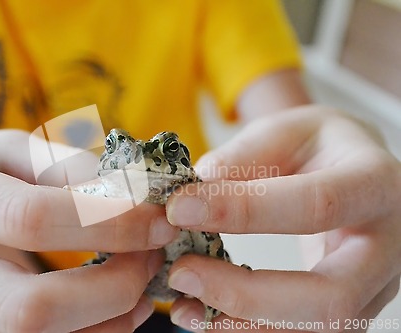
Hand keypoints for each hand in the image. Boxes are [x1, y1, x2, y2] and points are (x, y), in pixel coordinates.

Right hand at [0, 130, 177, 332]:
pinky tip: (110, 315)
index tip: (160, 222)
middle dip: (112, 289)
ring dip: (104, 324)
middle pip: (27, 307)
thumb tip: (132, 195)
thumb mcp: (0, 151)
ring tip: (138, 289)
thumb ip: (60, 165)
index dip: (109, 225)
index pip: (28, 218)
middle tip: (151, 261)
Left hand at [165, 106, 400, 331]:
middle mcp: (387, 245)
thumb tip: (196, 191)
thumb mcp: (285, 132)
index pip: (316, 206)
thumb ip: (244, 157)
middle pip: (330, 295)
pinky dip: (249, 330)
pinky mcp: (350, 308)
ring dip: (242, 324)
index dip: (245, 211)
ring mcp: (374, 286)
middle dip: (246, 293)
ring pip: (317, 329)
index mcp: (374, 183)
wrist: (350, 171)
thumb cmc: (318, 147)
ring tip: (183, 305)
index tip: (181, 209)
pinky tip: (204, 315)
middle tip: (182, 273)